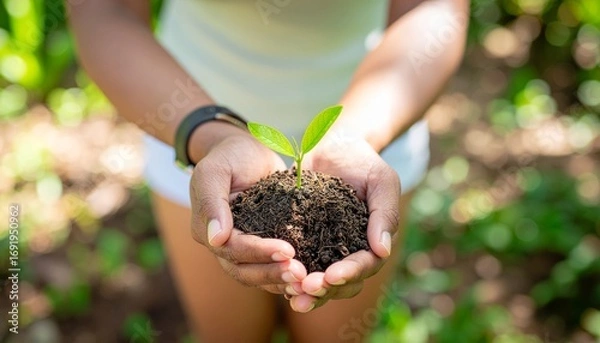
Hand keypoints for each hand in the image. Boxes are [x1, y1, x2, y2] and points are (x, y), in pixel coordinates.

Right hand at [190, 127, 306, 294]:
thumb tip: (214, 238)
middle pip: (244, 271)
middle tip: (300, 273)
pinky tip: (308, 278)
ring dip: (281, 280)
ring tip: (306, 280)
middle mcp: (222, 244)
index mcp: (205, 229)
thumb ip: (212, 202)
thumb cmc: (229, 156)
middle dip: (272, 273)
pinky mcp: (263, 245)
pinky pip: (271, 267)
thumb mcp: (216, 170)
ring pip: (257, 275)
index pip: (232, 250)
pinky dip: (286, 275)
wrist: (246, 151)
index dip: (259, 252)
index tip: (288, 251)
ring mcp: (243, 247)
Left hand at [287, 129, 400, 311]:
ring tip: (291, 295)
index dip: (350, 273)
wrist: (334, 149)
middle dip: (325, 289)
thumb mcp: (381, 181)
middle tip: (306, 288)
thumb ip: (385, 213)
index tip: (332, 276)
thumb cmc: (363, 163)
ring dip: (307, 292)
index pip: (365, 265)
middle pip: (343, 283)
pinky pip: (299, 266)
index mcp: (373, 243)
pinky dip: (289, 277)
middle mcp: (350, 252)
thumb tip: (382, 251)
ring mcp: (326, 251)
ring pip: (321, 283)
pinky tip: (276, 282)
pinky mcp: (304, 243)